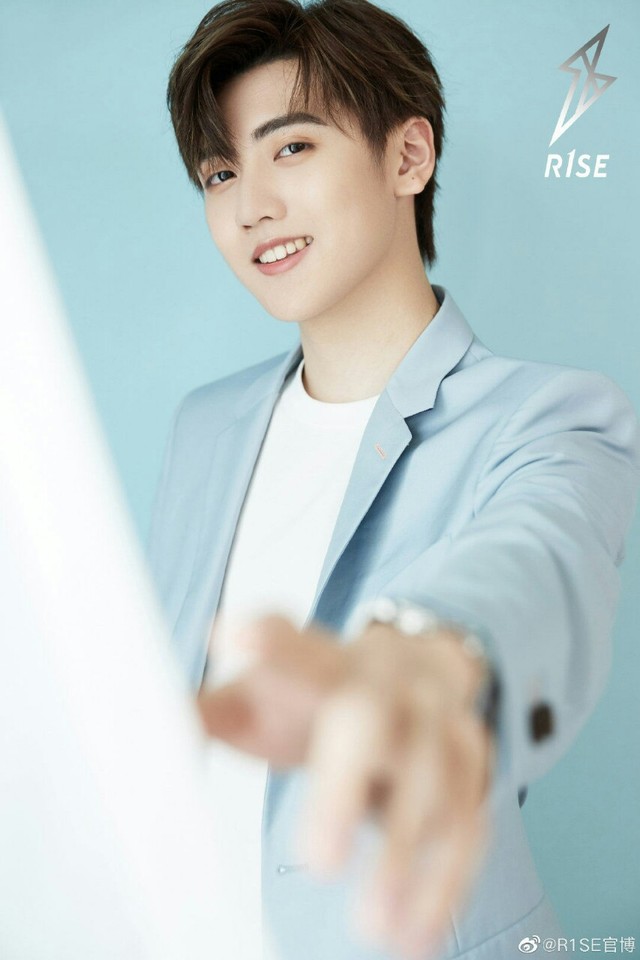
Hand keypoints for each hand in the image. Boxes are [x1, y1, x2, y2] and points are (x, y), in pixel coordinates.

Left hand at [197, 614, 494, 958]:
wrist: (414, 677)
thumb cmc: (323, 695)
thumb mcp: (265, 695)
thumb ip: (208, 714)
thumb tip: (137, 739)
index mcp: (327, 663)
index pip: (297, 647)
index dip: (271, 639)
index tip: (233, 635)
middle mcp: (388, 685)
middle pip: (371, 722)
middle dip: (345, 790)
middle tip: (317, 864)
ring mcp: (438, 724)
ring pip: (433, 782)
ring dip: (405, 857)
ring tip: (373, 924)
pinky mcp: (473, 770)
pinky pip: (468, 828)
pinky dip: (444, 885)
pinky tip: (416, 935)